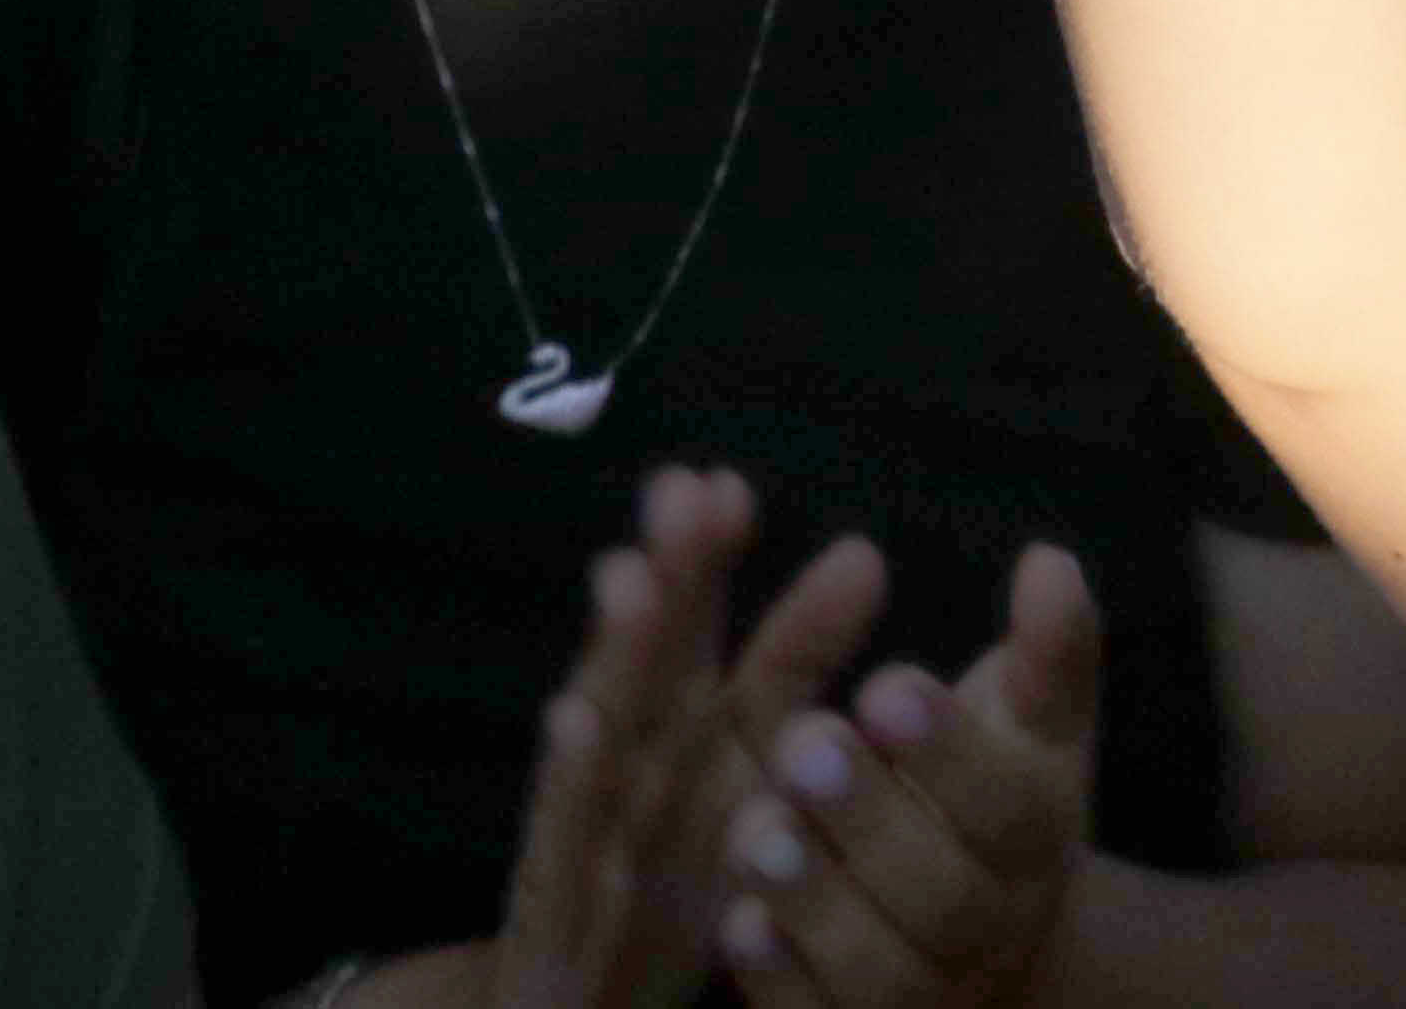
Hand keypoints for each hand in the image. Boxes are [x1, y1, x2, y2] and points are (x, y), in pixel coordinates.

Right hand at [486, 467, 896, 1008]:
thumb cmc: (652, 909)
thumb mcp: (732, 808)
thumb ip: (776, 695)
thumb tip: (851, 561)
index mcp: (682, 767)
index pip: (704, 659)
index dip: (710, 576)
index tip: (726, 482)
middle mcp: (632, 796)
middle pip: (658, 681)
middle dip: (676, 585)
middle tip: (690, 487)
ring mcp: (589, 855)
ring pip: (610, 750)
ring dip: (618, 660)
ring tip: (633, 574)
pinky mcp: (554, 924)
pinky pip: (565, 851)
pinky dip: (568, 785)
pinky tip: (573, 717)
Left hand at [719, 545, 1103, 1005]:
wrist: (986, 937)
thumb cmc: (989, 793)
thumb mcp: (1028, 719)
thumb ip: (1043, 648)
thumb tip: (1049, 563)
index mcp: (1038, 837)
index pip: (1010, 807)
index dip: (949, 753)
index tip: (882, 683)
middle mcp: (992, 930)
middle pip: (946, 898)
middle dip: (870, 820)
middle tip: (802, 744)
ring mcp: (929, 997)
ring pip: (881, 973)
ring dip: (816, 901)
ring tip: (754, 831)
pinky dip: (782, 979)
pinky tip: (739, 923)